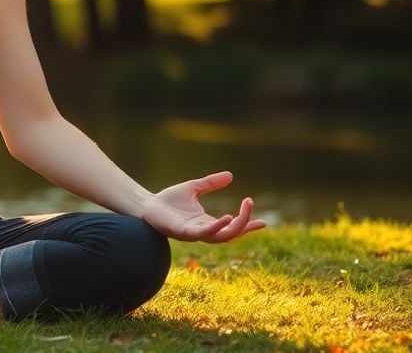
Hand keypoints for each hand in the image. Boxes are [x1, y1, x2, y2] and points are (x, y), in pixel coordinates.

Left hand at [140, 171, 266, 242]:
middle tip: (249, 202)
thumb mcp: (193, 188)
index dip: (248, 226)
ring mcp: (195, 234)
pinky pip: (205, 234)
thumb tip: (230, 175)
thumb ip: (211, 183)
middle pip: (232, 233)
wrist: (146, 205)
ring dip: (235, 225)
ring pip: (222, 236)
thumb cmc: (167, 200)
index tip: (265, 222)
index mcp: (207, 222)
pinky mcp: (184, 233)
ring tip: (242, 210)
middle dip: (245, 221)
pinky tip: (227, 218)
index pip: (233, 227)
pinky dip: (217, 227)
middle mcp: (204, 231)